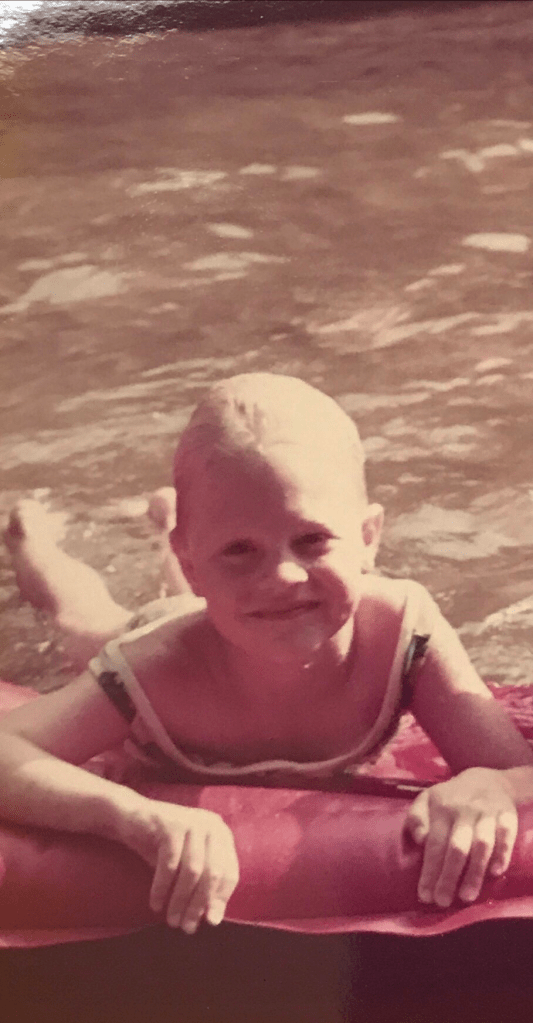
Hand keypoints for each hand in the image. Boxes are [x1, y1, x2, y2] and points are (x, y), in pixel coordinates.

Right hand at [126, 799, 238, 933]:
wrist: (131, 818)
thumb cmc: (162, 846)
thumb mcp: (186, 866)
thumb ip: (202, 887)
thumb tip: (213, 919)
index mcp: (222, 835)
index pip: (230, 872)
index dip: (220, 899)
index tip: (210, 922)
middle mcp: (212, 825)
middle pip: (212, 873)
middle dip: (199, 904)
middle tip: (187, 928)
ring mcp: (192, 822)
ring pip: (192, 871)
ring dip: (181, 900)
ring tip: (172, 921)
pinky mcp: (172, 824)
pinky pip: (170, 864)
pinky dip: (162, 888)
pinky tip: (155, 904)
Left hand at [405, 768, 517, 908]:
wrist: (486, 780)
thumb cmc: (450, 798)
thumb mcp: (426, 800)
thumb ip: (416, 819)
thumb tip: (419, 840)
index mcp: (441, 808)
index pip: (434, 845)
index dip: (429, 871)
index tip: (424, 896)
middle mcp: (464, 811)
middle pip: (457, 848)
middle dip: (449, 877)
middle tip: (442, 902)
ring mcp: (487, 813)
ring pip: (482, 845)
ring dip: (475, 872)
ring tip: (466, 897)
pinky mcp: (507, 815)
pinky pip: (506, 835)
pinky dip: (502, 854)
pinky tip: (495, 873)